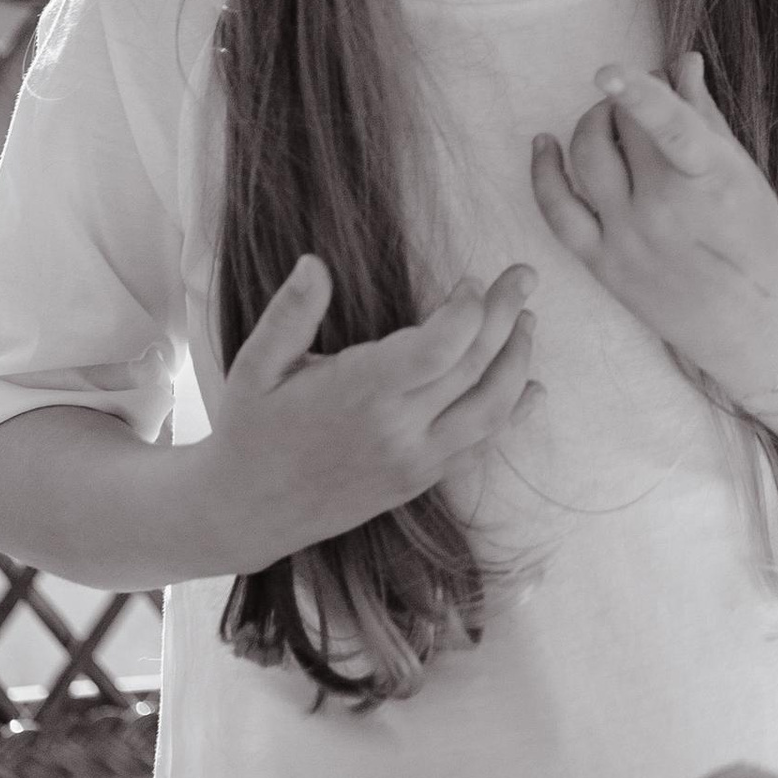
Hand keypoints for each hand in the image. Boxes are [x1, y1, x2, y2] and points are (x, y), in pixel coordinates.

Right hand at [198, 258, 538, 571]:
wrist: (245, 514)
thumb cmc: (250, 430)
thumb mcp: (254, 367)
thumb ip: (289, 314)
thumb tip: (314, 262)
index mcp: (358, 395)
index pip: (438, 348)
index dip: (468, 309)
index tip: (472, 280)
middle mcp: (396, 431)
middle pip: (473, 369)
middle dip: (506, 316)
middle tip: (525, 277)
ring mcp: (413, 462)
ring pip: (491, 411)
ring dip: (518, 362)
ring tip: (528, 322)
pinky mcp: (419, 482)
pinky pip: (481, 448)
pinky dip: (513, 416)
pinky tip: (532, 389)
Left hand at [530, 56, 777, 406]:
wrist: (754, 325)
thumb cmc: (759, 241)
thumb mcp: (743, 173)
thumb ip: (706, 116)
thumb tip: (682, 62)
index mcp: (709, 181)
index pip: (670, 127)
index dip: (638, 95)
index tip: (610, 70)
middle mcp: (663, 209)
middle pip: (626, 126)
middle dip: (630, 98)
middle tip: (643, 96)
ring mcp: (628, 238)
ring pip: (588, 156)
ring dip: (593, 121)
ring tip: (609, 117)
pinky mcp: (603, 264)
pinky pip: (557, 211)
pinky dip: (545, 171)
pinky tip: (544, 144)